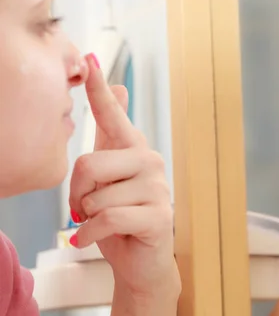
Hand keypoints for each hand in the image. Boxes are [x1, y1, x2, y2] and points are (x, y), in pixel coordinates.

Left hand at [69, 54, 179, 301]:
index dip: (99, 90)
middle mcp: (150, 162)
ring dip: (85, 218)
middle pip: (88, 164)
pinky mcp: (158, 217)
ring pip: (96, 197)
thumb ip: (112, 135)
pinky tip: (90, 239)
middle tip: (84, 208)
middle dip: (76, 194)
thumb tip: (120, 88)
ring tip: (98, 223)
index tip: (90, 61)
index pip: (113, 115)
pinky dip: (90, 235)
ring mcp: (158, 189)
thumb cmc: (122, 214)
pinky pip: (107, 219)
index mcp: (134, 149)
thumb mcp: (112, 175)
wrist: (141, 259)